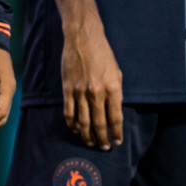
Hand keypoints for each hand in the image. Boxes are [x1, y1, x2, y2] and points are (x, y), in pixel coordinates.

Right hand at [61, 20, 122, 149]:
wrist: (82, 38)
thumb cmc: (103, 54)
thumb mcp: (116, 73)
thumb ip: (115, 93)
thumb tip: (113, 112)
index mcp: (112, 89)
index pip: (116, 118)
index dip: (117, 132)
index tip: (117, 141)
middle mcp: (96, 93)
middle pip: (100, 124)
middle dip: (103, 139)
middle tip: (105, 147)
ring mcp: (80, 92)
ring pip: (84, 121)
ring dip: (87, 135)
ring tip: (91, 142)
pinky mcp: (68, 88)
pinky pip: (69, 112)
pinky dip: (72, 123)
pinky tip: (76, 129)